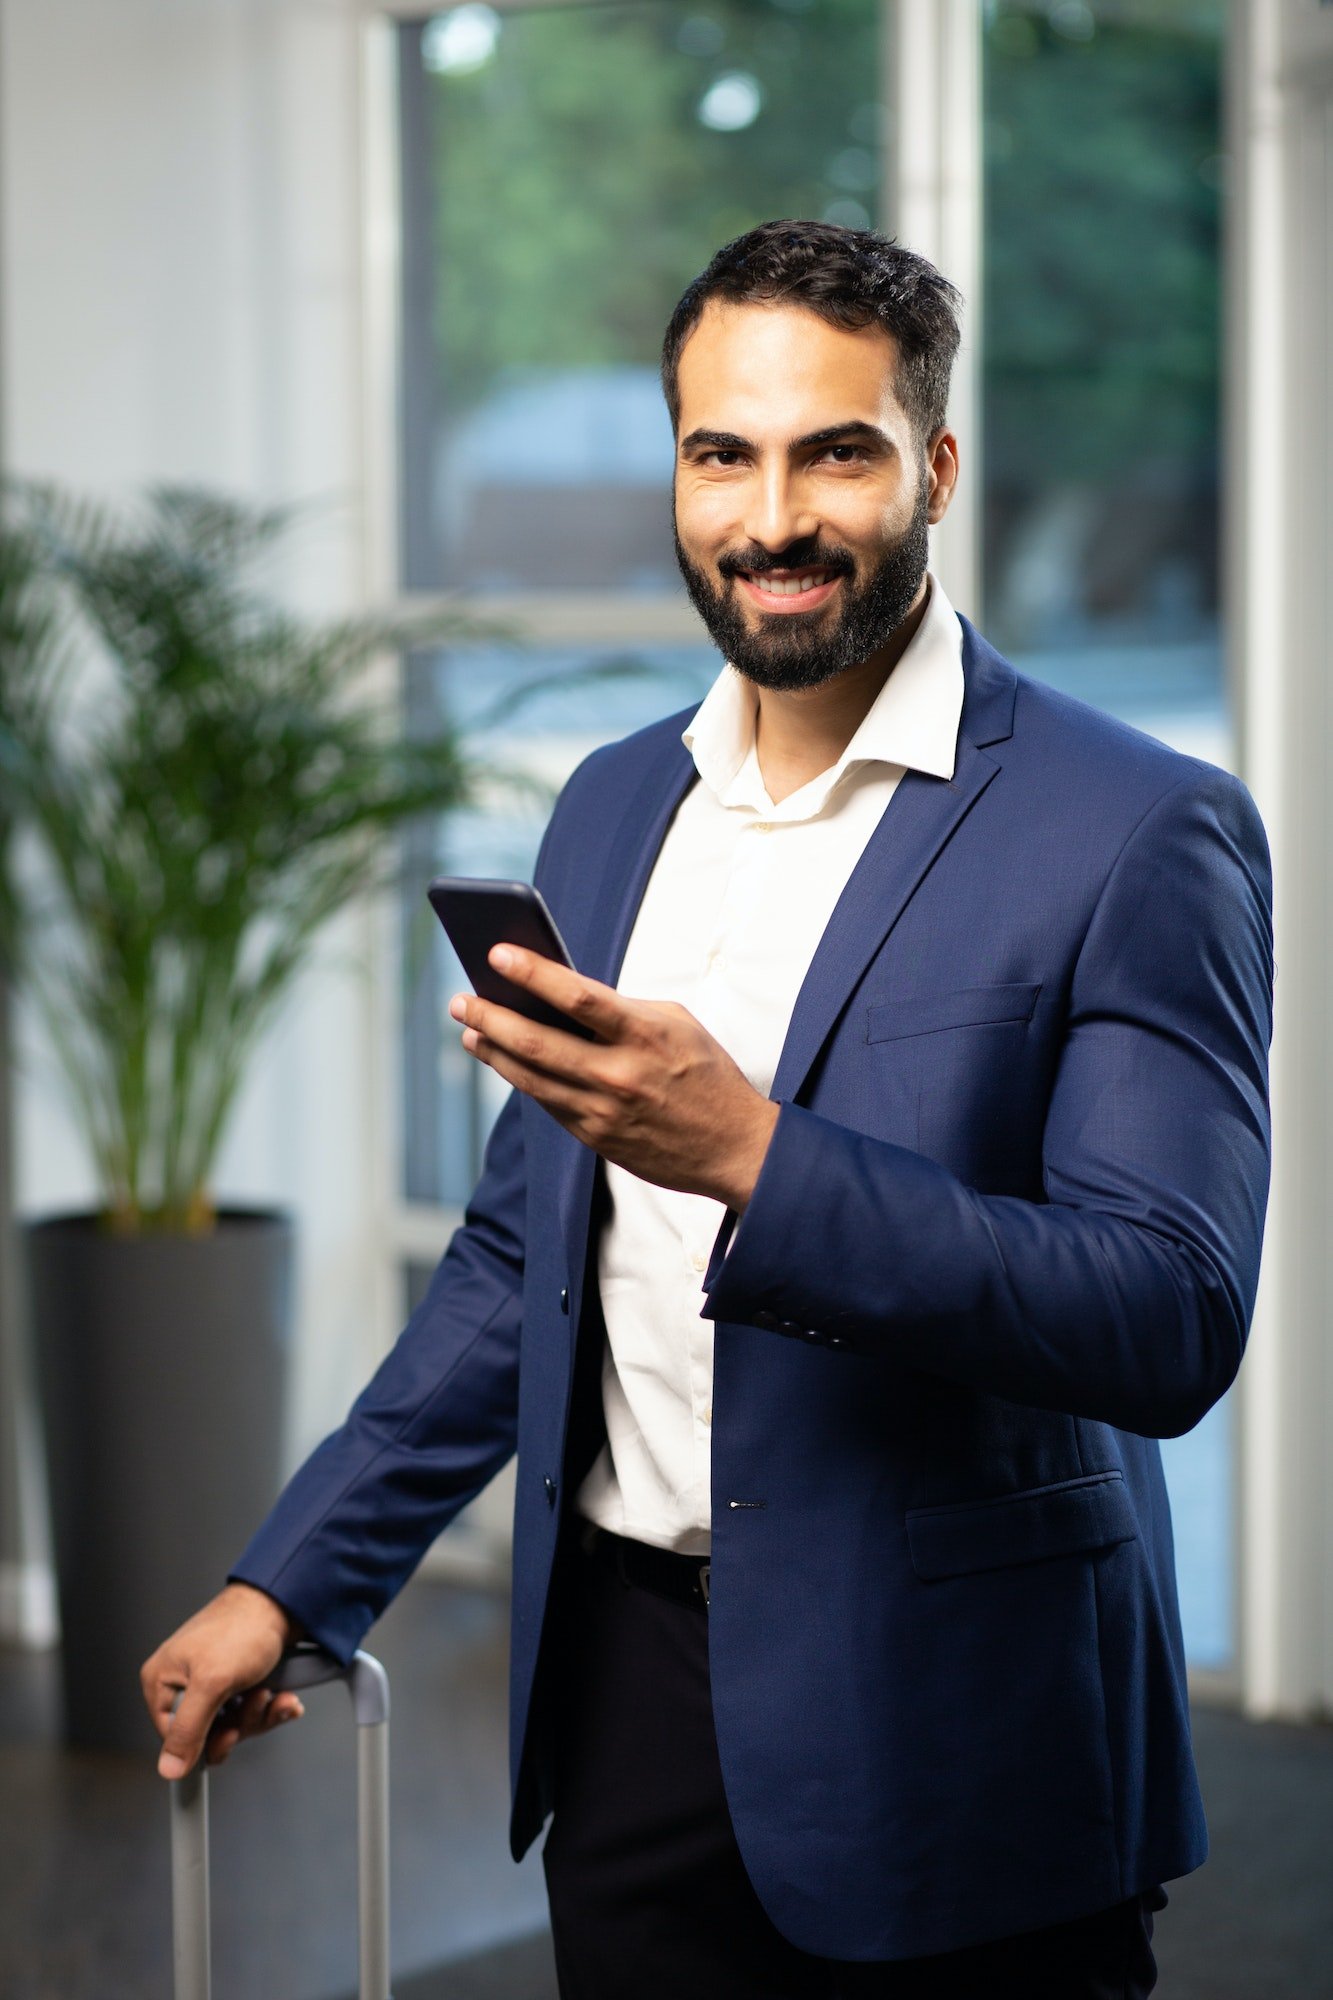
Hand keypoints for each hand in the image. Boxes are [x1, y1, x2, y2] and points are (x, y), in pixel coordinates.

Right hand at [140, 1581, 305, 1778]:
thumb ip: (188, 1730)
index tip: (230, 1733)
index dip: (203, 1741)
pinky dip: (271, 1708)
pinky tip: (284, 1699)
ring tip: (270, 1692)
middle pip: (206, 1734)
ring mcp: (212, 1683)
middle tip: (256, 1700)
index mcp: (163, 1681)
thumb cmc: (243, 1628)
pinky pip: (250, 1712)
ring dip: (259, 1714)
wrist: (283, 1601)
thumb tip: (168, 1769)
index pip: (172, 1737)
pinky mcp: (238, 1682)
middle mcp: (183, 1683)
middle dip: (240, 1723)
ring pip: (232, 1725)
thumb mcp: (212, 1683)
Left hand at [450, 945, 779, 1211]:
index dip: (532, 973)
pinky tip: (502, 1060)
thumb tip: (562, 994)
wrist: (734, 1147)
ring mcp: (603, 1110)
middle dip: (491, 1016)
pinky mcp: (595, 1137)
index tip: (497, 954)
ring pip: (530, 1077)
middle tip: (461, 999)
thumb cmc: (706, 1073)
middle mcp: (619, 1074)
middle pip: (537, 1040)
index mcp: (646, 1034)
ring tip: (469, 1030)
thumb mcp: (677, 1024)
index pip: (578, 996)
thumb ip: (622, 1008)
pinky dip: (520, 1077)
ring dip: (493, 1050)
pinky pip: (547, 1102)